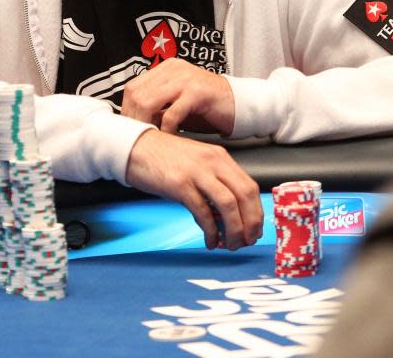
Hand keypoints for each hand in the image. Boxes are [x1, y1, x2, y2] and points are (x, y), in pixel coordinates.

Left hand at [121, 58, 234, 135]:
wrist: (239, 104)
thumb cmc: (208, 107)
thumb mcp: (176, 103)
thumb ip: (157, 107)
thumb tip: (133, 121)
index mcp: (167, 68)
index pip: (133, 87)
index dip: (127, 110)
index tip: (129, 129)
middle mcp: (174, 69)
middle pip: (137, 94)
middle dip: (134, 119)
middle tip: (138, 137)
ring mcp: (186, 79)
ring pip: (150, 101)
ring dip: (147, 124)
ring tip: (152, 137)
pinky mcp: (198, 92)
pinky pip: (172, 113)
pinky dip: (167, 129)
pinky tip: (170, 137)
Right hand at [125, 129, 262, 249]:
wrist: (135, 148)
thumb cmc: (164, 158)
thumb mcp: (197, 163)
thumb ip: (215, 180)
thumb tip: (230, 211)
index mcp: (220, 157)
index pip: (250, 186)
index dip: (256, 211)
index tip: (255, 229)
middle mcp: (213, 162)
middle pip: (245, 196)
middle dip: (250, 223)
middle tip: (247, 241)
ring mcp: (197, 173)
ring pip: (228, 205)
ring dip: (234, 229)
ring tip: (231, 244)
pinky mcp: (180, 185)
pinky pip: (203, 212)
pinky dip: (211, 230)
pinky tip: (210, 240)